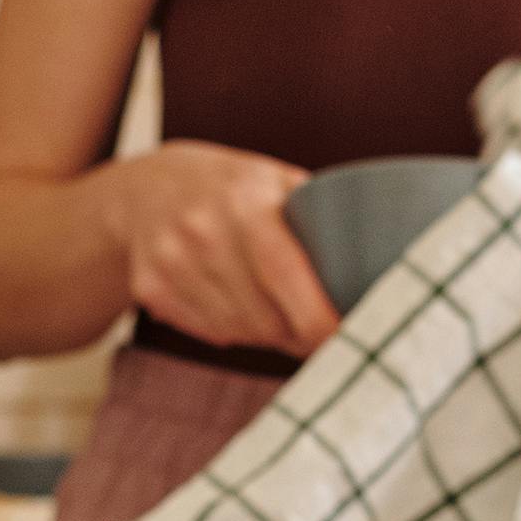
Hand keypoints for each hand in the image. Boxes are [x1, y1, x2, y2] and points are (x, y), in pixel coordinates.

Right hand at [92, 142, 343, 356]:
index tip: (347, 337)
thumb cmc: (234, 188)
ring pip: (240, 331)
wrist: (147, 188)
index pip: (287, 276)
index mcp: (243, 201)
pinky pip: (211, 332)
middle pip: (266, 317)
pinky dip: (235, 330)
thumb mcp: (277, 182)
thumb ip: (319, 219)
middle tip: (321, 333)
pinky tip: (238, 304)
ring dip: (269, 334)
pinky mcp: (151, 289)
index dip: (319, 319)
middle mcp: (201, 231)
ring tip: (281, 314)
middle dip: (299, 333)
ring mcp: (170, 262)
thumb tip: (373, 272)